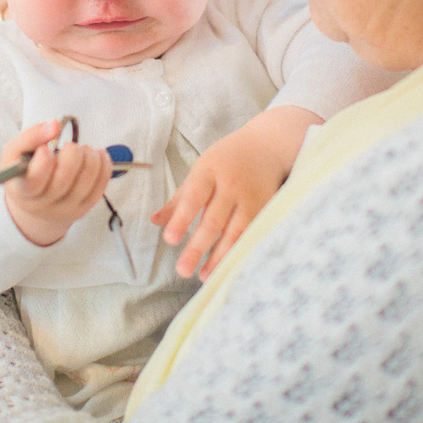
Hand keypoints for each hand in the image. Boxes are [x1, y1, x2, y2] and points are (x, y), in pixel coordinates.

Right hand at [3, 119, 111, 246]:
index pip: (34, 181)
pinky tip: (99, 154)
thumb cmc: (25, 170)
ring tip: (84, 149)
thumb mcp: (16, 153)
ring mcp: (64, 210)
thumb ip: (30, 136)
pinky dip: (104, 167)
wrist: (35, 201)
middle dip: (72, 155)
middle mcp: (43, 205)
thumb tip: (55, 125)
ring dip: (90, 158)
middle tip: (70, 145)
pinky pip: (99, 189)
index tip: (46, 148)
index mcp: (22, 190)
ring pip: (84, 183)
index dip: (44, 162)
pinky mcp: (82, 209)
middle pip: (63, 181)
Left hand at [152, 105, 319, 279]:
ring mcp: (251, 199)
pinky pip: (253, 235)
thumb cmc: (226, 161)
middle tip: (182, 270)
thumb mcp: (200, 171)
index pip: (193, 198)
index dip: (182, 219)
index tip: (169, 239)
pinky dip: (241, 252)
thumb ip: (179, 199)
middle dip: (197, 247)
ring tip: (204, 276)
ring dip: (219, 256)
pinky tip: (231, 267)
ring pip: (235, 232)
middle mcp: (231, 186)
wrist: (266, 147)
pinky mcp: (267, 209)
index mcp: (209, 172)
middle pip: (213, 220)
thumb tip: (155, 221)